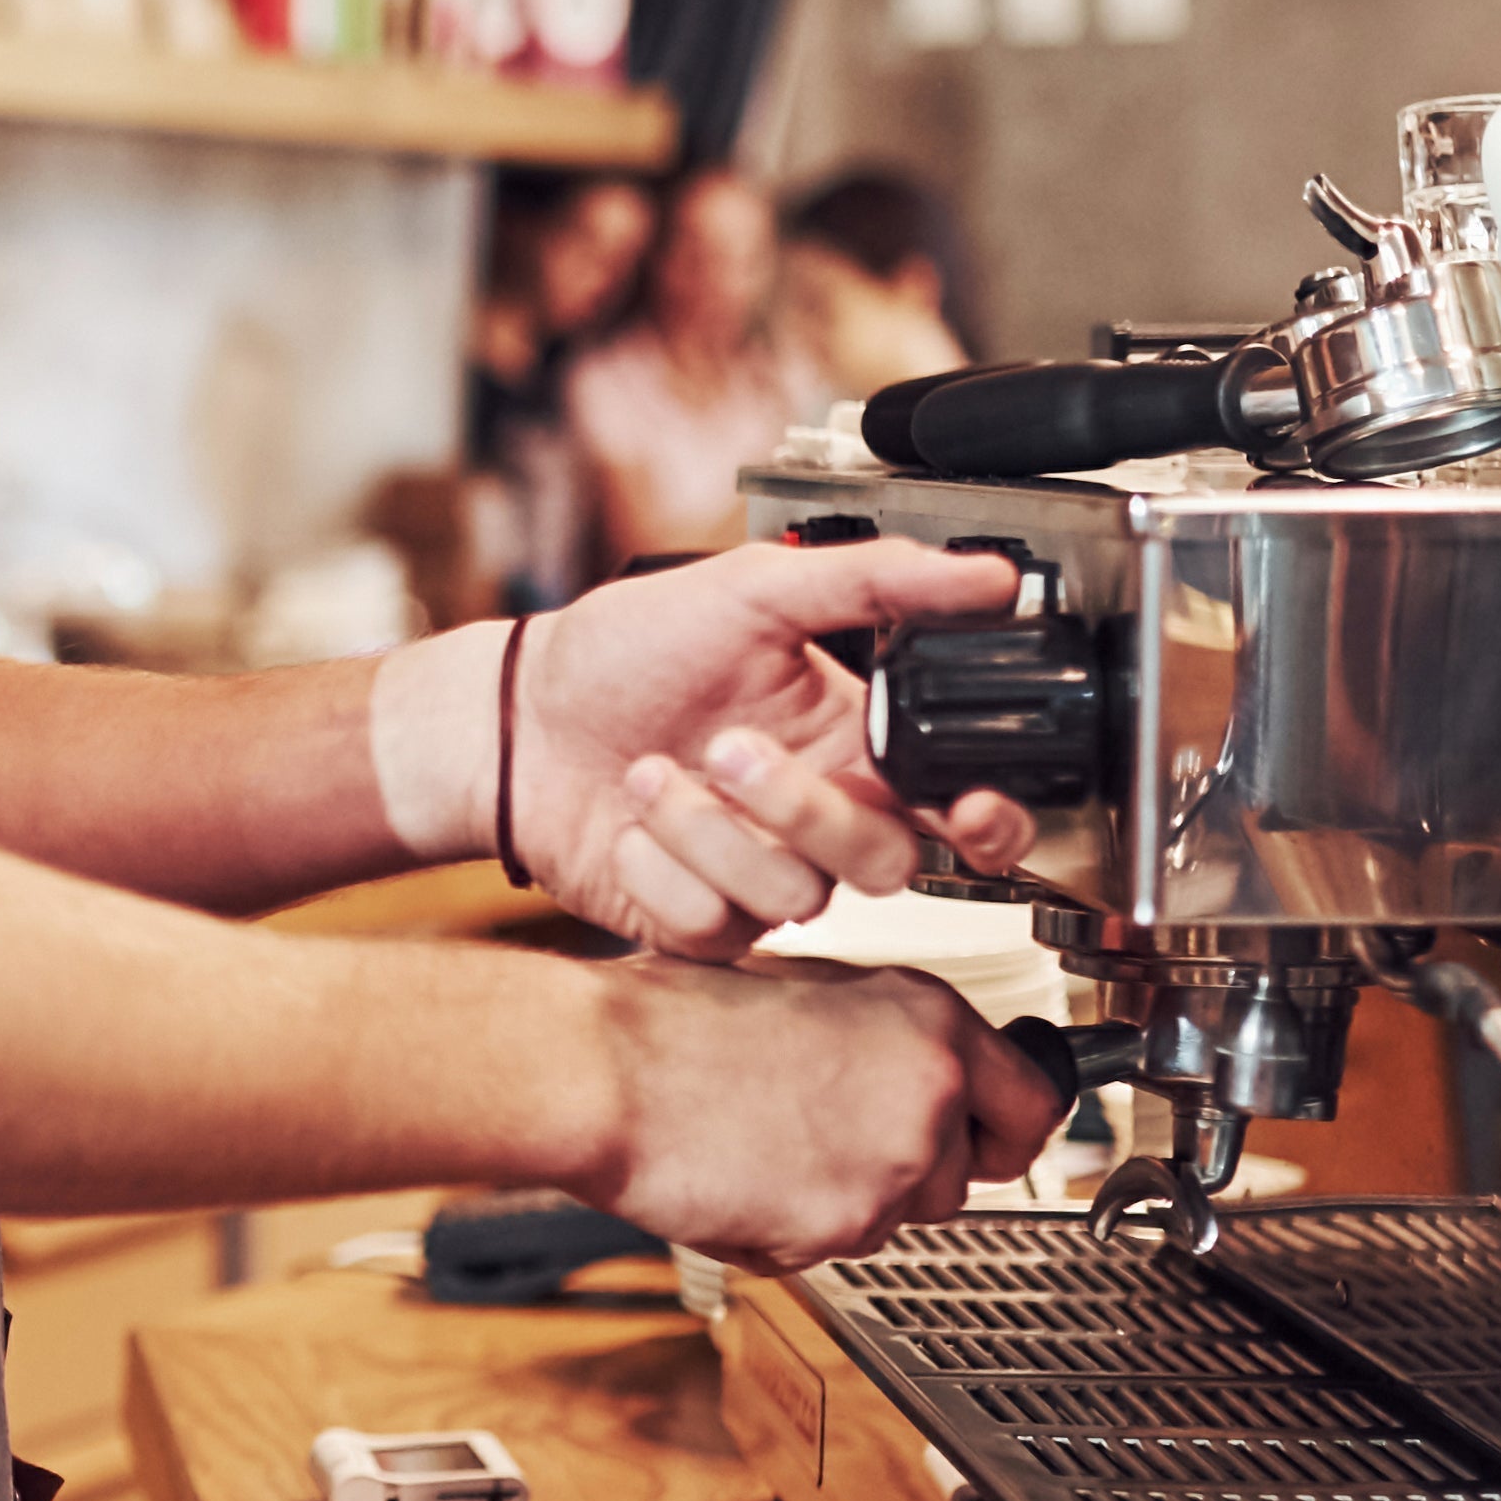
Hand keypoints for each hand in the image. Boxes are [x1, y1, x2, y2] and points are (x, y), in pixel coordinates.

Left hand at [518, 541, 1047, 956]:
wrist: (514, 716)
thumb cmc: (624, 651)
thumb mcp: (751, 589)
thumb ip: (874, 580)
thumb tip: (986, 576)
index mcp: (851, 741)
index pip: (957, 805)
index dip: (985, 821)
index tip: (969, 809)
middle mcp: (817, 818)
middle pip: (884, 863)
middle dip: (804, 809)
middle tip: (727, 747)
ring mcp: (759, 877)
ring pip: (797, 899)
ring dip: (710, 831)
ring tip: (651, 771)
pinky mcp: (699, 922)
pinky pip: (715, 924)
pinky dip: (661, 869)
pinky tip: (629, 825)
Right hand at [583, 958, 1064, 1271]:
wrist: (605, 1071)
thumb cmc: (673, 1021)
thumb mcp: (808, 991)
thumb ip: (885, 1036)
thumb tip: (910, 1073)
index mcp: (930, 1021)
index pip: (1035, 1104)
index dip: (1002, 1133)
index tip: (984, 1143)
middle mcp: (929, 1093)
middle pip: (962, 1179)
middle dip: (904, 1175)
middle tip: (826, 1144)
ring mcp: (890, 1168)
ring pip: (895, 1220)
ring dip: (843, 1204)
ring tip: (765, 1150)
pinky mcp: (839, 1227)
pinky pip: (830, 1251)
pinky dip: (787, 1232)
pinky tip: (737, 1180)